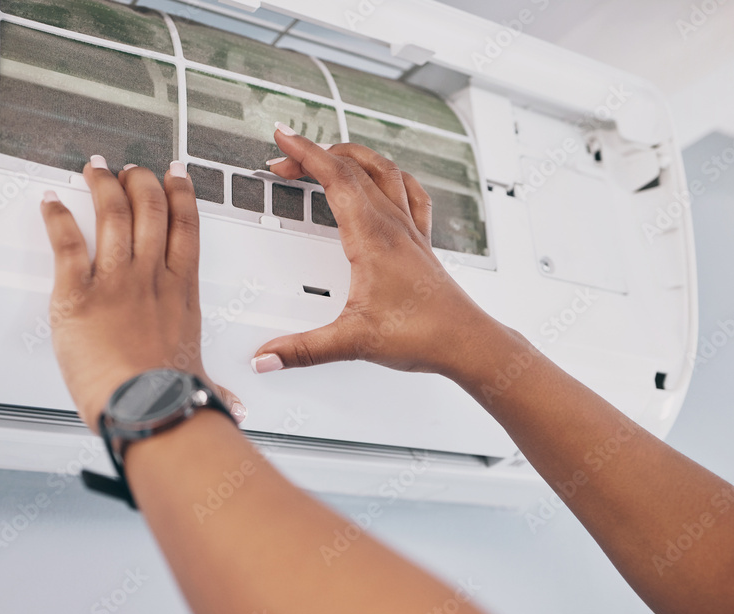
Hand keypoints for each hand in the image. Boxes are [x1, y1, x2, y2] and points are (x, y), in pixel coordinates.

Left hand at [40, 157, 244, 432]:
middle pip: (150, 207)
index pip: (186, 225)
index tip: (176, 176)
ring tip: (95, 170)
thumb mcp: (202, 383)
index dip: (181, 193)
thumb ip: (214, 387)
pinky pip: (67, 241)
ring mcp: (116, 281)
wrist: (146, 409)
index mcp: (182, 292)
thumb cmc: (171, 398)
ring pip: (113, 212)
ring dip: (102, 184)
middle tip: (132, 170)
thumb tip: (231, 405)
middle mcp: (151, 277)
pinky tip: (52, 202)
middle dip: (140, 181)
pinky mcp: (77, 294)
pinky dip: (57, 216)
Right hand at [253, 128, 499, 375]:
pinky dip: (390, 176)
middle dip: (315, 154)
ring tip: (329, 155)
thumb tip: (267, 356)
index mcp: (372, 237)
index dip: (304, 152)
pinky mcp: (420, 242)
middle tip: (287, 158)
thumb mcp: (351, 342)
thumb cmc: (422, 334)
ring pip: (383, 170)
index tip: (283, 137)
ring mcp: (409, 230)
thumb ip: (303, 350)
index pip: (335, 177)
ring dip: (352, 156)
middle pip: (353, 166)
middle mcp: (393, 225)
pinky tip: (387, 179)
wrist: (466, 342)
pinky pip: (409, 192)